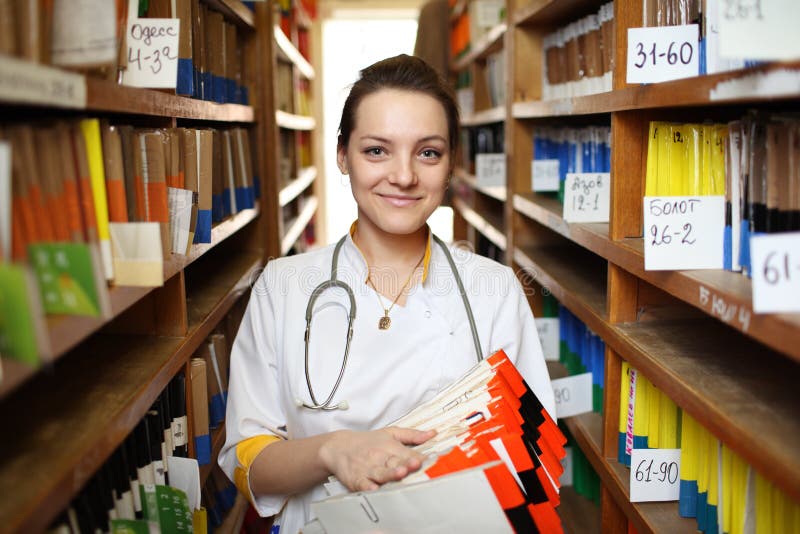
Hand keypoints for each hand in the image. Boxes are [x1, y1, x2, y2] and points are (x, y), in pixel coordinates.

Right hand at [319, 427, 435, 491]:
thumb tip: (433, 433)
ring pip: (380, 473)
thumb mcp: (390, 433)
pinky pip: (363, 484)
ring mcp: (368, 469)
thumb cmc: (368, 442)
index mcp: (390, 446)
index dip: (418, 457)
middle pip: (394, 462)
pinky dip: (368, 487)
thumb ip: (412, 435)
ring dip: (390, 474)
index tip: (431, 460)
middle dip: (405, 465)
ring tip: (399, 474)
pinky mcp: (356, 479)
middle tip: (416, 465)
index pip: (407, 453)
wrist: (338, 447)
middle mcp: (379, 457)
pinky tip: (374, 489)